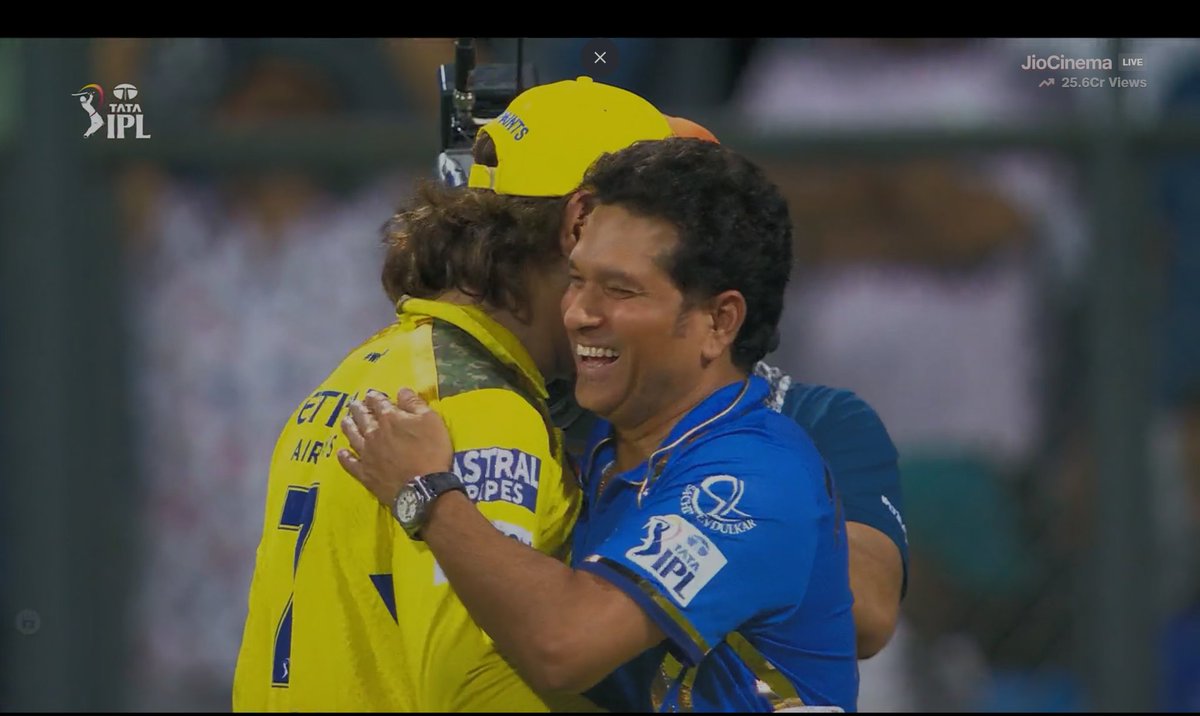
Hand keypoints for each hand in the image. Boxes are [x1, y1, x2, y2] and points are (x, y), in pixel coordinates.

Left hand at [337, 388, 454, 506]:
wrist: (423, 488)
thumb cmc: (431, 452)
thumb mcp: (431, 421)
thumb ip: (415, 403)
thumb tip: (401, 390)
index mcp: (389, 418)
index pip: (378, 403)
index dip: (375, 397)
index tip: (371, 394)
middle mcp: (373, 433)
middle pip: (362, 417)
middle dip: (358, 408)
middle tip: (354, 404)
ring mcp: (366, 454)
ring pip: (353, 436)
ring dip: (349, 427)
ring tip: (346, 421)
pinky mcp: (365, 474)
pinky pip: (350, 463)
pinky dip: (345, 457)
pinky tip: (342, 453)